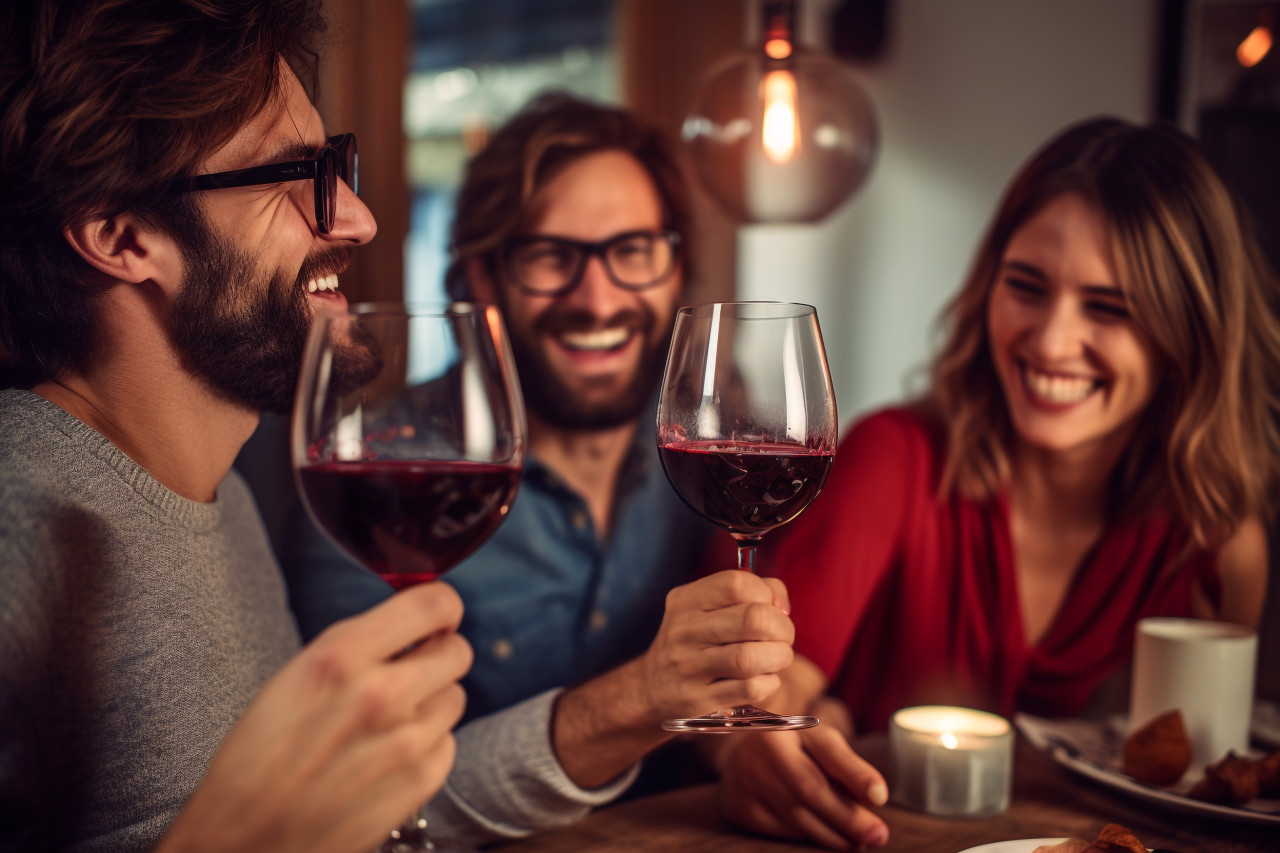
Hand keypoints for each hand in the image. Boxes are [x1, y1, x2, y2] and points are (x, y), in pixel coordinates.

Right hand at [156, 582, 472, 852]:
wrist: (242, 840)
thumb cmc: (257, 759)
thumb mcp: (296, 677)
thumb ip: (357, 647)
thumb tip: (412, 628)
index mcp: (341, 656)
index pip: (433, 604)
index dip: (442, 608)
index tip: (439, 617)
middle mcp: (380, 692)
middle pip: (457, 651)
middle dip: (439, 656)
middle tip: (414, 670)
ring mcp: (406, 739)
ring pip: (455, 697)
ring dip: (432, 703)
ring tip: (390, 722)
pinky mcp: (420, 781)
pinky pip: (448, 743)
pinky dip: (428, 746)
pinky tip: (389, 757)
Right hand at [637, 569, 794, 720]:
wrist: (653, 689)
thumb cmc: (697, 642)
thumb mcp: (709, 608)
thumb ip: (753, 593)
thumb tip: (782, 606)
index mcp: (687, 600)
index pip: (737, 583)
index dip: (766, 594)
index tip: (771, 608)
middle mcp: (684, 631)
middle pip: (753, 619)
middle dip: (782, 628)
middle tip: (782, 638)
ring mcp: (689, 668)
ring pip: (750, 658)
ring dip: (779, 657)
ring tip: (776, 658)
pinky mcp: (700, 700)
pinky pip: (750, 689)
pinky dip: (769, 683)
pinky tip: (763, 679)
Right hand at [716, 723, 889, 849]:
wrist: (741, 758)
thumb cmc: (794, 751)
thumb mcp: (820, 745)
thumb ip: (847, 767)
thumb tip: (876, 798)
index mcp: (789, 726)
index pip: (827, 751)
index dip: (855, 774)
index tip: (881, 796)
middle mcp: (763, 748)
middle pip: (810, 788)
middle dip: (848, 816)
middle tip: (877, 834)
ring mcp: (746, 777)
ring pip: (796, 815)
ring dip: (833, 834)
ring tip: (858, 841)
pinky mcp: (739, 806)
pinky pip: (781, 829)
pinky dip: (809, 837)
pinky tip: (829, 838)